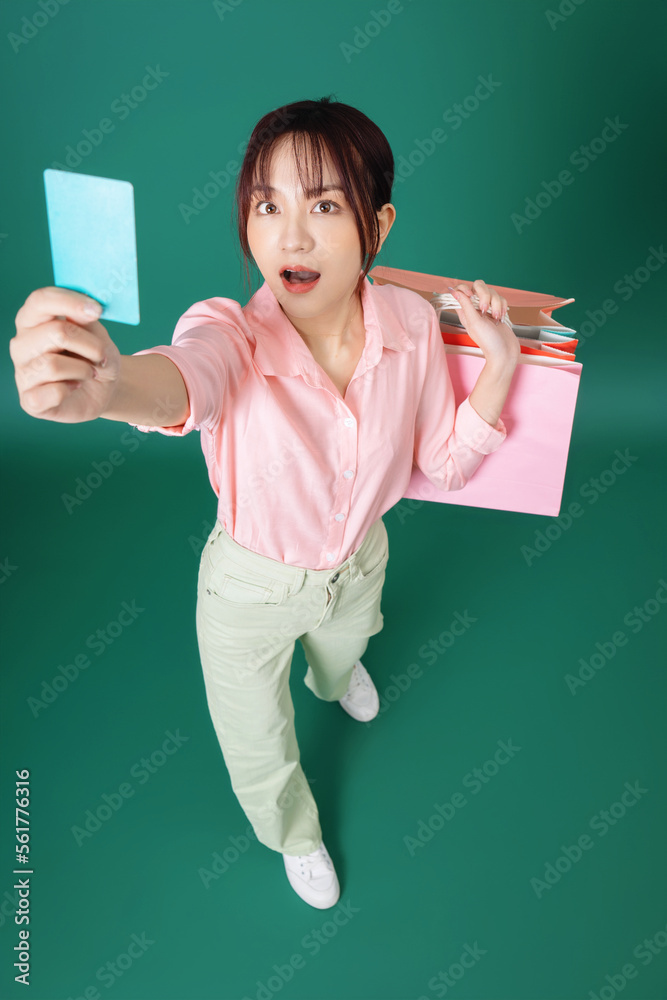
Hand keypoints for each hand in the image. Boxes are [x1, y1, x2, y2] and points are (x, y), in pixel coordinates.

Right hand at [10, 287, 121, 423]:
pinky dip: (72, 389)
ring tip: (88, 373)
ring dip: (83, 369)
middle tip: (100, 355)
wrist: (103, 389)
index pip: (40, 300)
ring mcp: (23, 373)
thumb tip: (85, 309)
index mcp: (32, 320)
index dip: (70, 301)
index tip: (97, 311)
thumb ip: (86, 320)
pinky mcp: (30, 400)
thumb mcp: (97, 333)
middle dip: (90, 345)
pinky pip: (53, 392)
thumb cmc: (94, 357)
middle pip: (55, 332)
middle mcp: (21, 344)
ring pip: (53, 364)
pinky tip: (74, 387)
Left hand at [449, 279, 519, 369]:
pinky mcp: (498, 310)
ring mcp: (487, 309)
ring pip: (492, 292)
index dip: (465, 288)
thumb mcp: (474, 322)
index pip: (460, 290)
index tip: (471, 295)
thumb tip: (453, 291)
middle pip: (478, 286)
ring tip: (496, 318)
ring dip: (496, 304)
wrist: (505, 351)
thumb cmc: (488, 341)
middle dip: (485, 295)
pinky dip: (502, 307)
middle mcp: (475, 308)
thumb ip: (465, 305)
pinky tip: (501, 318)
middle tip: (485, 310)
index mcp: (465, 311)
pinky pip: (501, 299)